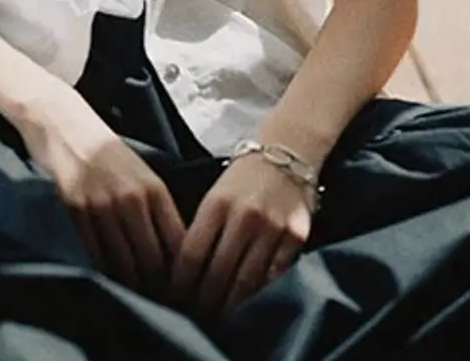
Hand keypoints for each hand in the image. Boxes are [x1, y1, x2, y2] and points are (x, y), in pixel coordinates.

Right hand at [18, 88, 186, 293]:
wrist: (65, 126)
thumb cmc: (108, 152)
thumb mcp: (142, 173)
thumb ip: (158, 208)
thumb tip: (175, 251)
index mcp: (154, 189)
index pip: (177, 242)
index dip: (182, 272)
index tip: (184, 289)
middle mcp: (131, 199)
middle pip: (152, 260)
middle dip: (159, 286)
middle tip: (162, 304)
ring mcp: (102, 207)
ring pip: (124, 263)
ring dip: (133, 285)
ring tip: (138, 299)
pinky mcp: (76, 212)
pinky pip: (95, 255)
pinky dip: (105, 272)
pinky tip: (110, 281)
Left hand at [168, 153, 311, 318]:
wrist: (288, 152)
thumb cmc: (245, 177)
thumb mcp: (216, 195)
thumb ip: (202, 229)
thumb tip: (182, 273)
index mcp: (218, 203)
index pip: (192, 255)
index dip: (180, 283)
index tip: (174, 297)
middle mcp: (245, 216)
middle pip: (217, 274)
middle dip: (202, 301)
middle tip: (194, 315)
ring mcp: (273, 228)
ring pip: (246, 283)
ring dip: (229, 306)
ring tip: (217, 318)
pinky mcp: (295, 237)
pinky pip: (273, 278)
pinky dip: (257, 296)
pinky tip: (247, 305)